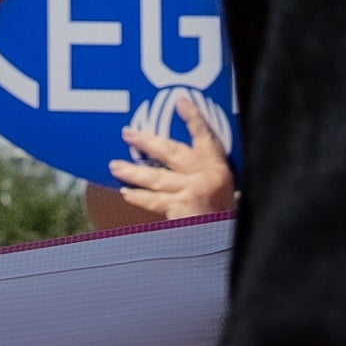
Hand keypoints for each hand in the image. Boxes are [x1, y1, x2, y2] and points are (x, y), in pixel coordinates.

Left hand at [103, 110, 234, 222]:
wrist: (231, 244)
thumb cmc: (226, 217)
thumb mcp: (225, 190)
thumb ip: (209, 174)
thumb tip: (178, 159)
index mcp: (219, 168)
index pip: (206, 136)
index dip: (193, 118)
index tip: (180, 101)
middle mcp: (204, 178)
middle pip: (171, 153)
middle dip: (147, 141)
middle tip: (127, 133)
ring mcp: (190, 194)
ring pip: (156, 178)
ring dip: (133, 172)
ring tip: (114, 166)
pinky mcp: (180, 211)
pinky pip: (154, 202)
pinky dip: (139, 198)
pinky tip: (126, 193)